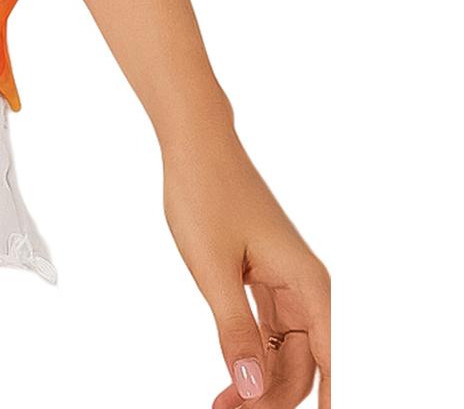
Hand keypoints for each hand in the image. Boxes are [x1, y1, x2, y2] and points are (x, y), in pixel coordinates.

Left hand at [161, 121, 330, 407]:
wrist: (193, 143)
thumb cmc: (205, 193)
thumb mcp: (213, 268)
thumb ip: (235, 331)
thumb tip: (254, 389)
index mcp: (308, 285)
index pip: (331, 364)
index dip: (322, 403)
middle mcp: (305, 287)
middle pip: (303, 365)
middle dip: (272, 399)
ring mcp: (284, 284)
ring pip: (283, 352)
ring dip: (259, 383)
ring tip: (223, 406)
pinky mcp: (262, 279)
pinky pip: (266, 332)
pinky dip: (249, 357)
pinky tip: (229, 381)